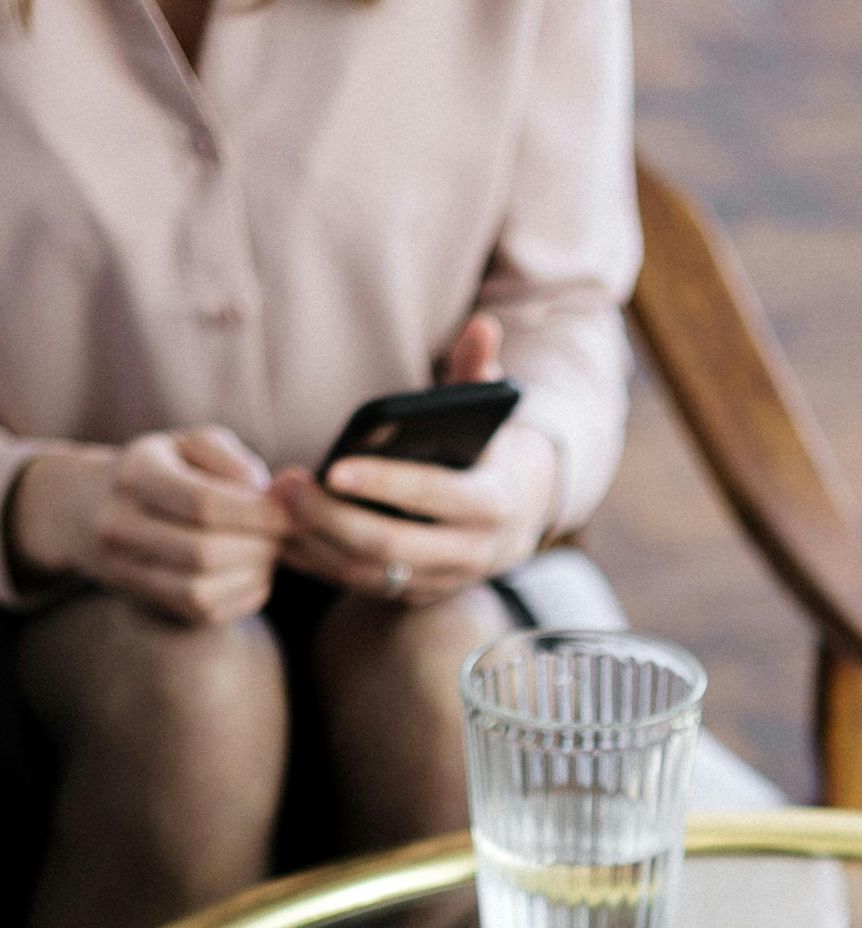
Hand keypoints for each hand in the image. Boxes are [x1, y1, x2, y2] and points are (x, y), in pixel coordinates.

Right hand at [6, 426, 286, 621]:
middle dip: (259, 547)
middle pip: (205, 553)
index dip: (259, 514)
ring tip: (268, 551)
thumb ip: (234, 462)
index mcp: (134, 474)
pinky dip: (243, 595)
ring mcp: (128, 571)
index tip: (296, 513)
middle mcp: (120, 525)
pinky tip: (252, 571)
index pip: (203, 504)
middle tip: (285, 535)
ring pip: (202, 593)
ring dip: (252, 575)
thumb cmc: (165, 470)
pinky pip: (206, 613)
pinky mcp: (148, 603)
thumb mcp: (192, 446)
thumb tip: (277, 497)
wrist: (93, 509)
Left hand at [271, 313, 558, 603]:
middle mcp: (470, 554)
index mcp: (491, 505)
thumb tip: (483, 325)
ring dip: (316, 542)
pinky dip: (318, 563)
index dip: (384, 484)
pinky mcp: (412, 594)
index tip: (334, 466)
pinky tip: (282, 534)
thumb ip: (480, 373)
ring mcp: (439, 581)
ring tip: (276, 504)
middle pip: (391, 546)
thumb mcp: (489, 416)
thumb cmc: (485, 454)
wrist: (512, 523)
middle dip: (333, 518)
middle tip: (286, 485)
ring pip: (369, 573)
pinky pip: (357, 586)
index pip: (434, 496)